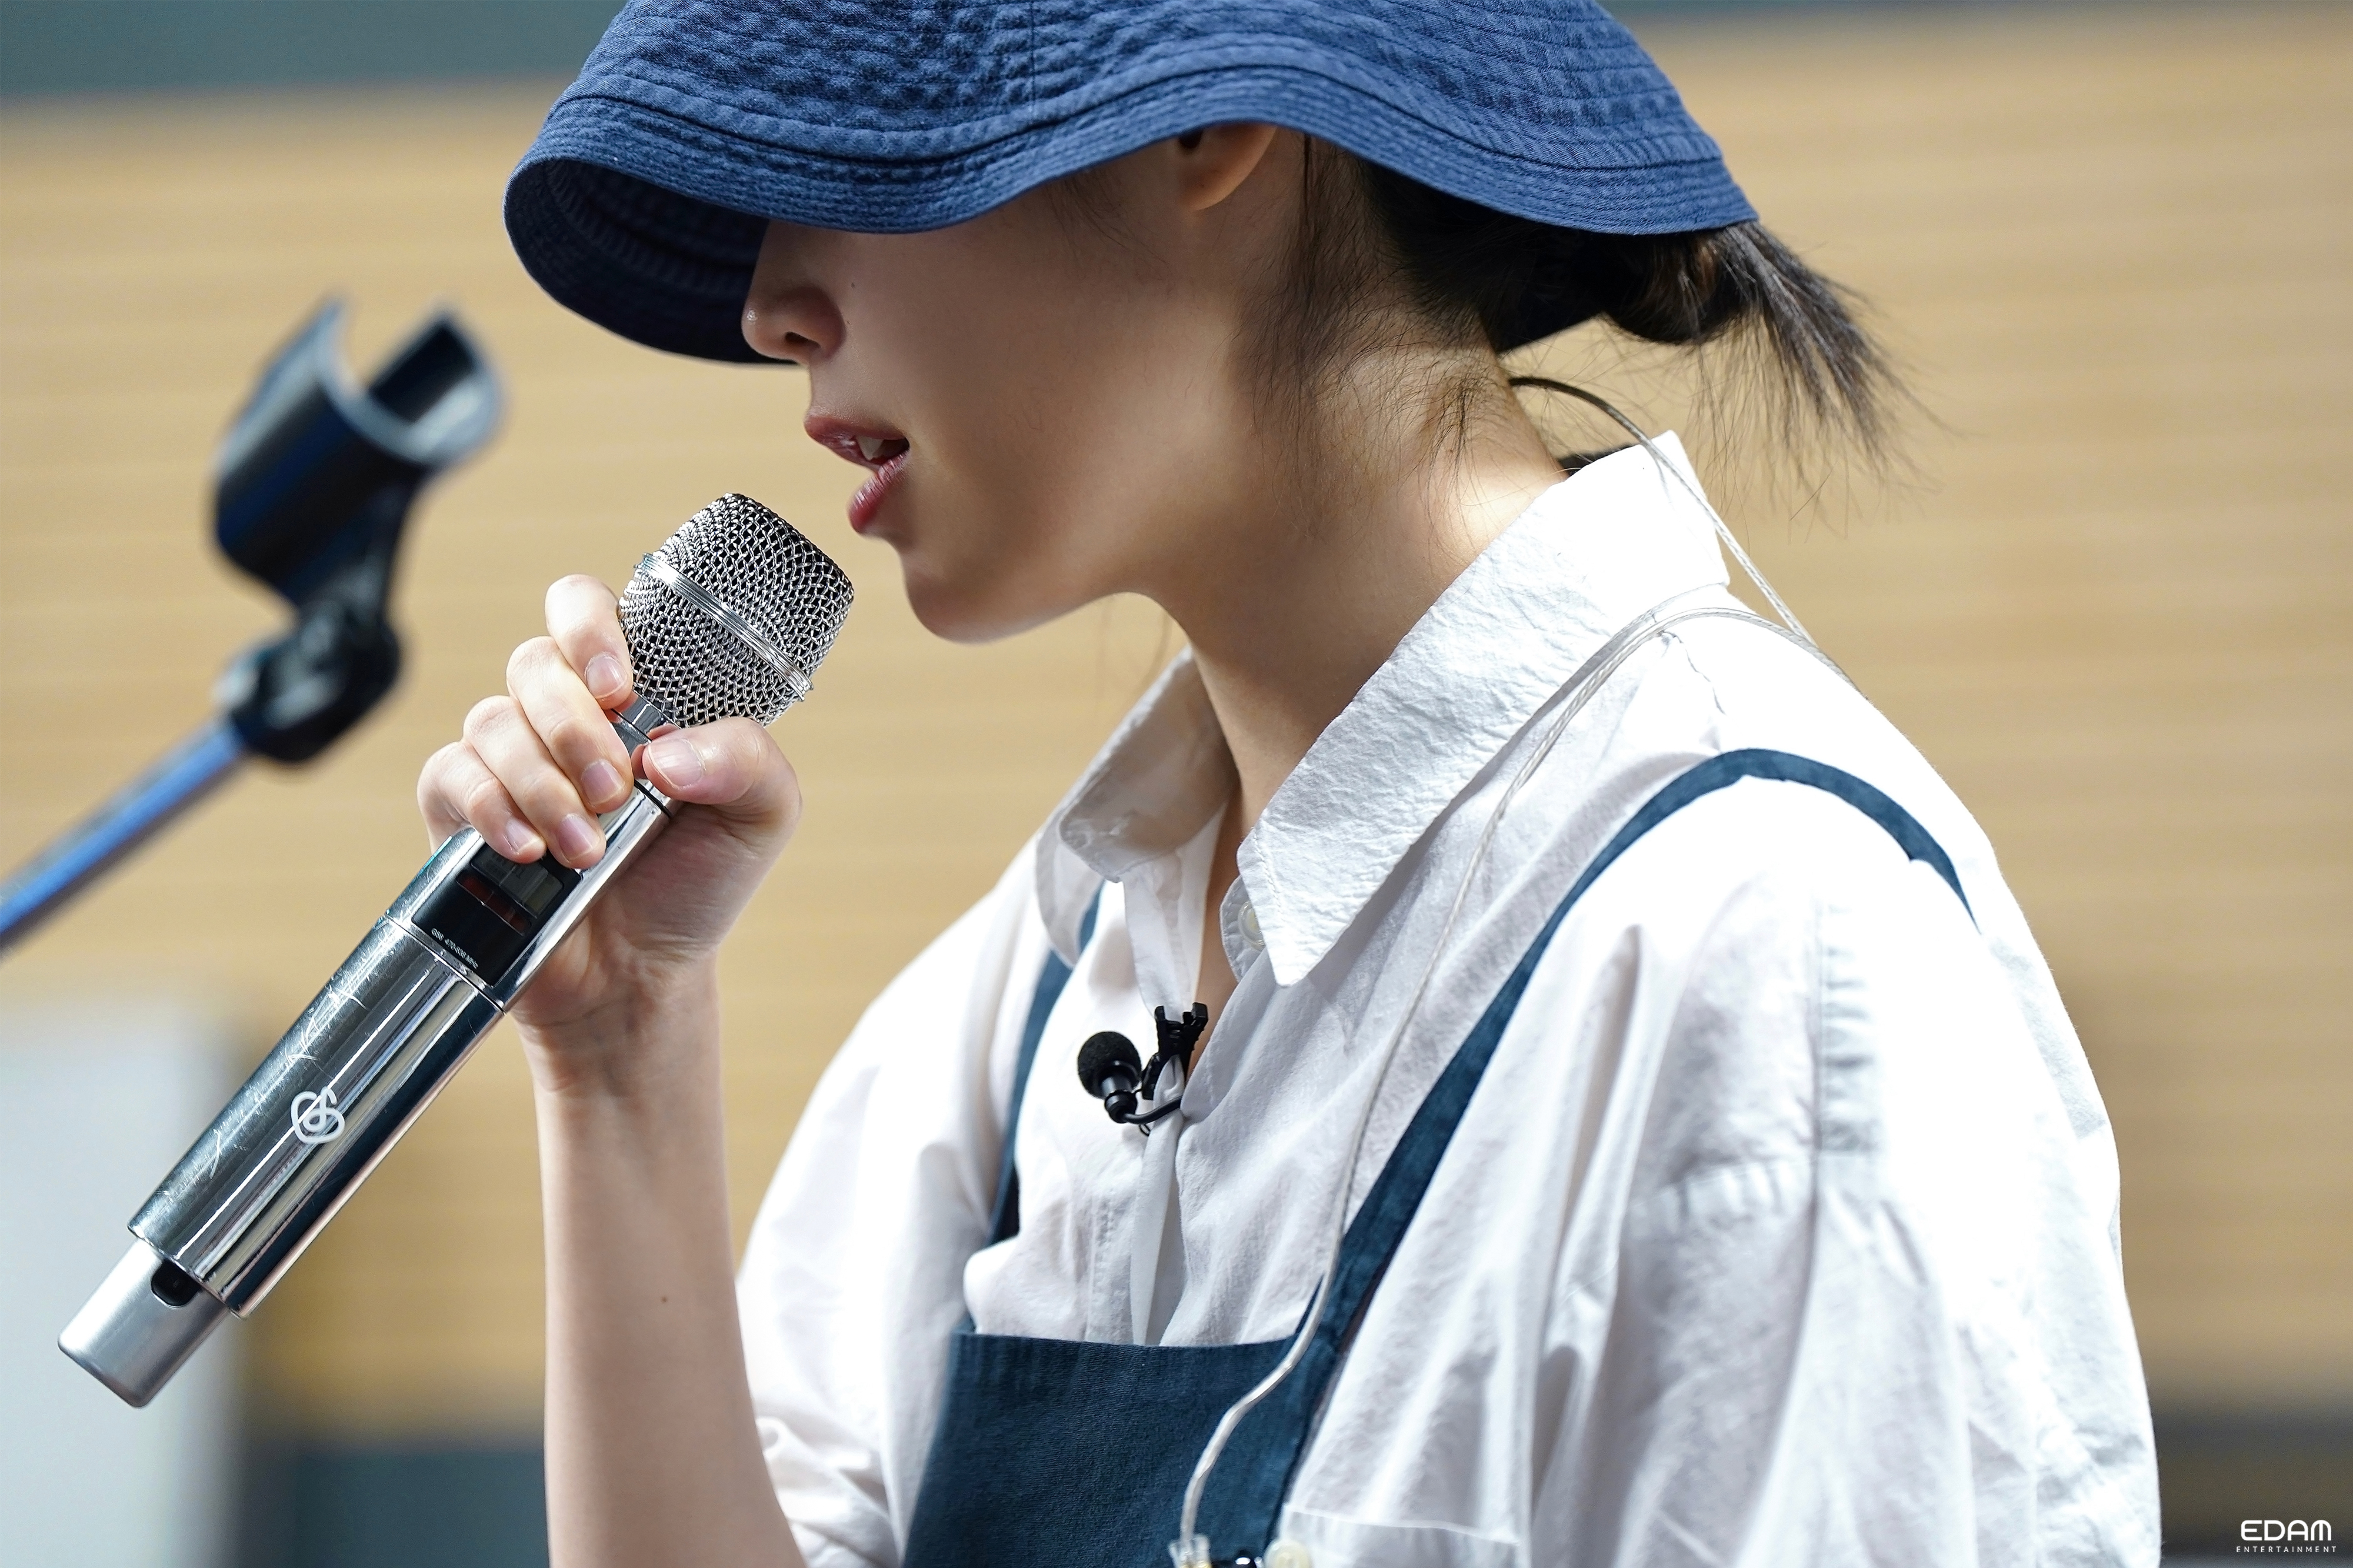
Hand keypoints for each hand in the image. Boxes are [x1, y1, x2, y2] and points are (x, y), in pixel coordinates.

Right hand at [416, 575, 800, 1091]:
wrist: (640, 974)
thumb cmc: (696, 881)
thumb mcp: (760, 815)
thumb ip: (745, 757)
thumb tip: (668, 748)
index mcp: (631, 693)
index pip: (585, 608)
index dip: (591, 628)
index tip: (620, 687)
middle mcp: (561, 712)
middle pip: (536, 663)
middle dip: (577, 728)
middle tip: (619, 792)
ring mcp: (506, 756)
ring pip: (494, 720)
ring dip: (545, 785)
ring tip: (588, 849)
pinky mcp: (459, 806)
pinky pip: (452, 773)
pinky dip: (494, 809)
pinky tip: (533, 852)